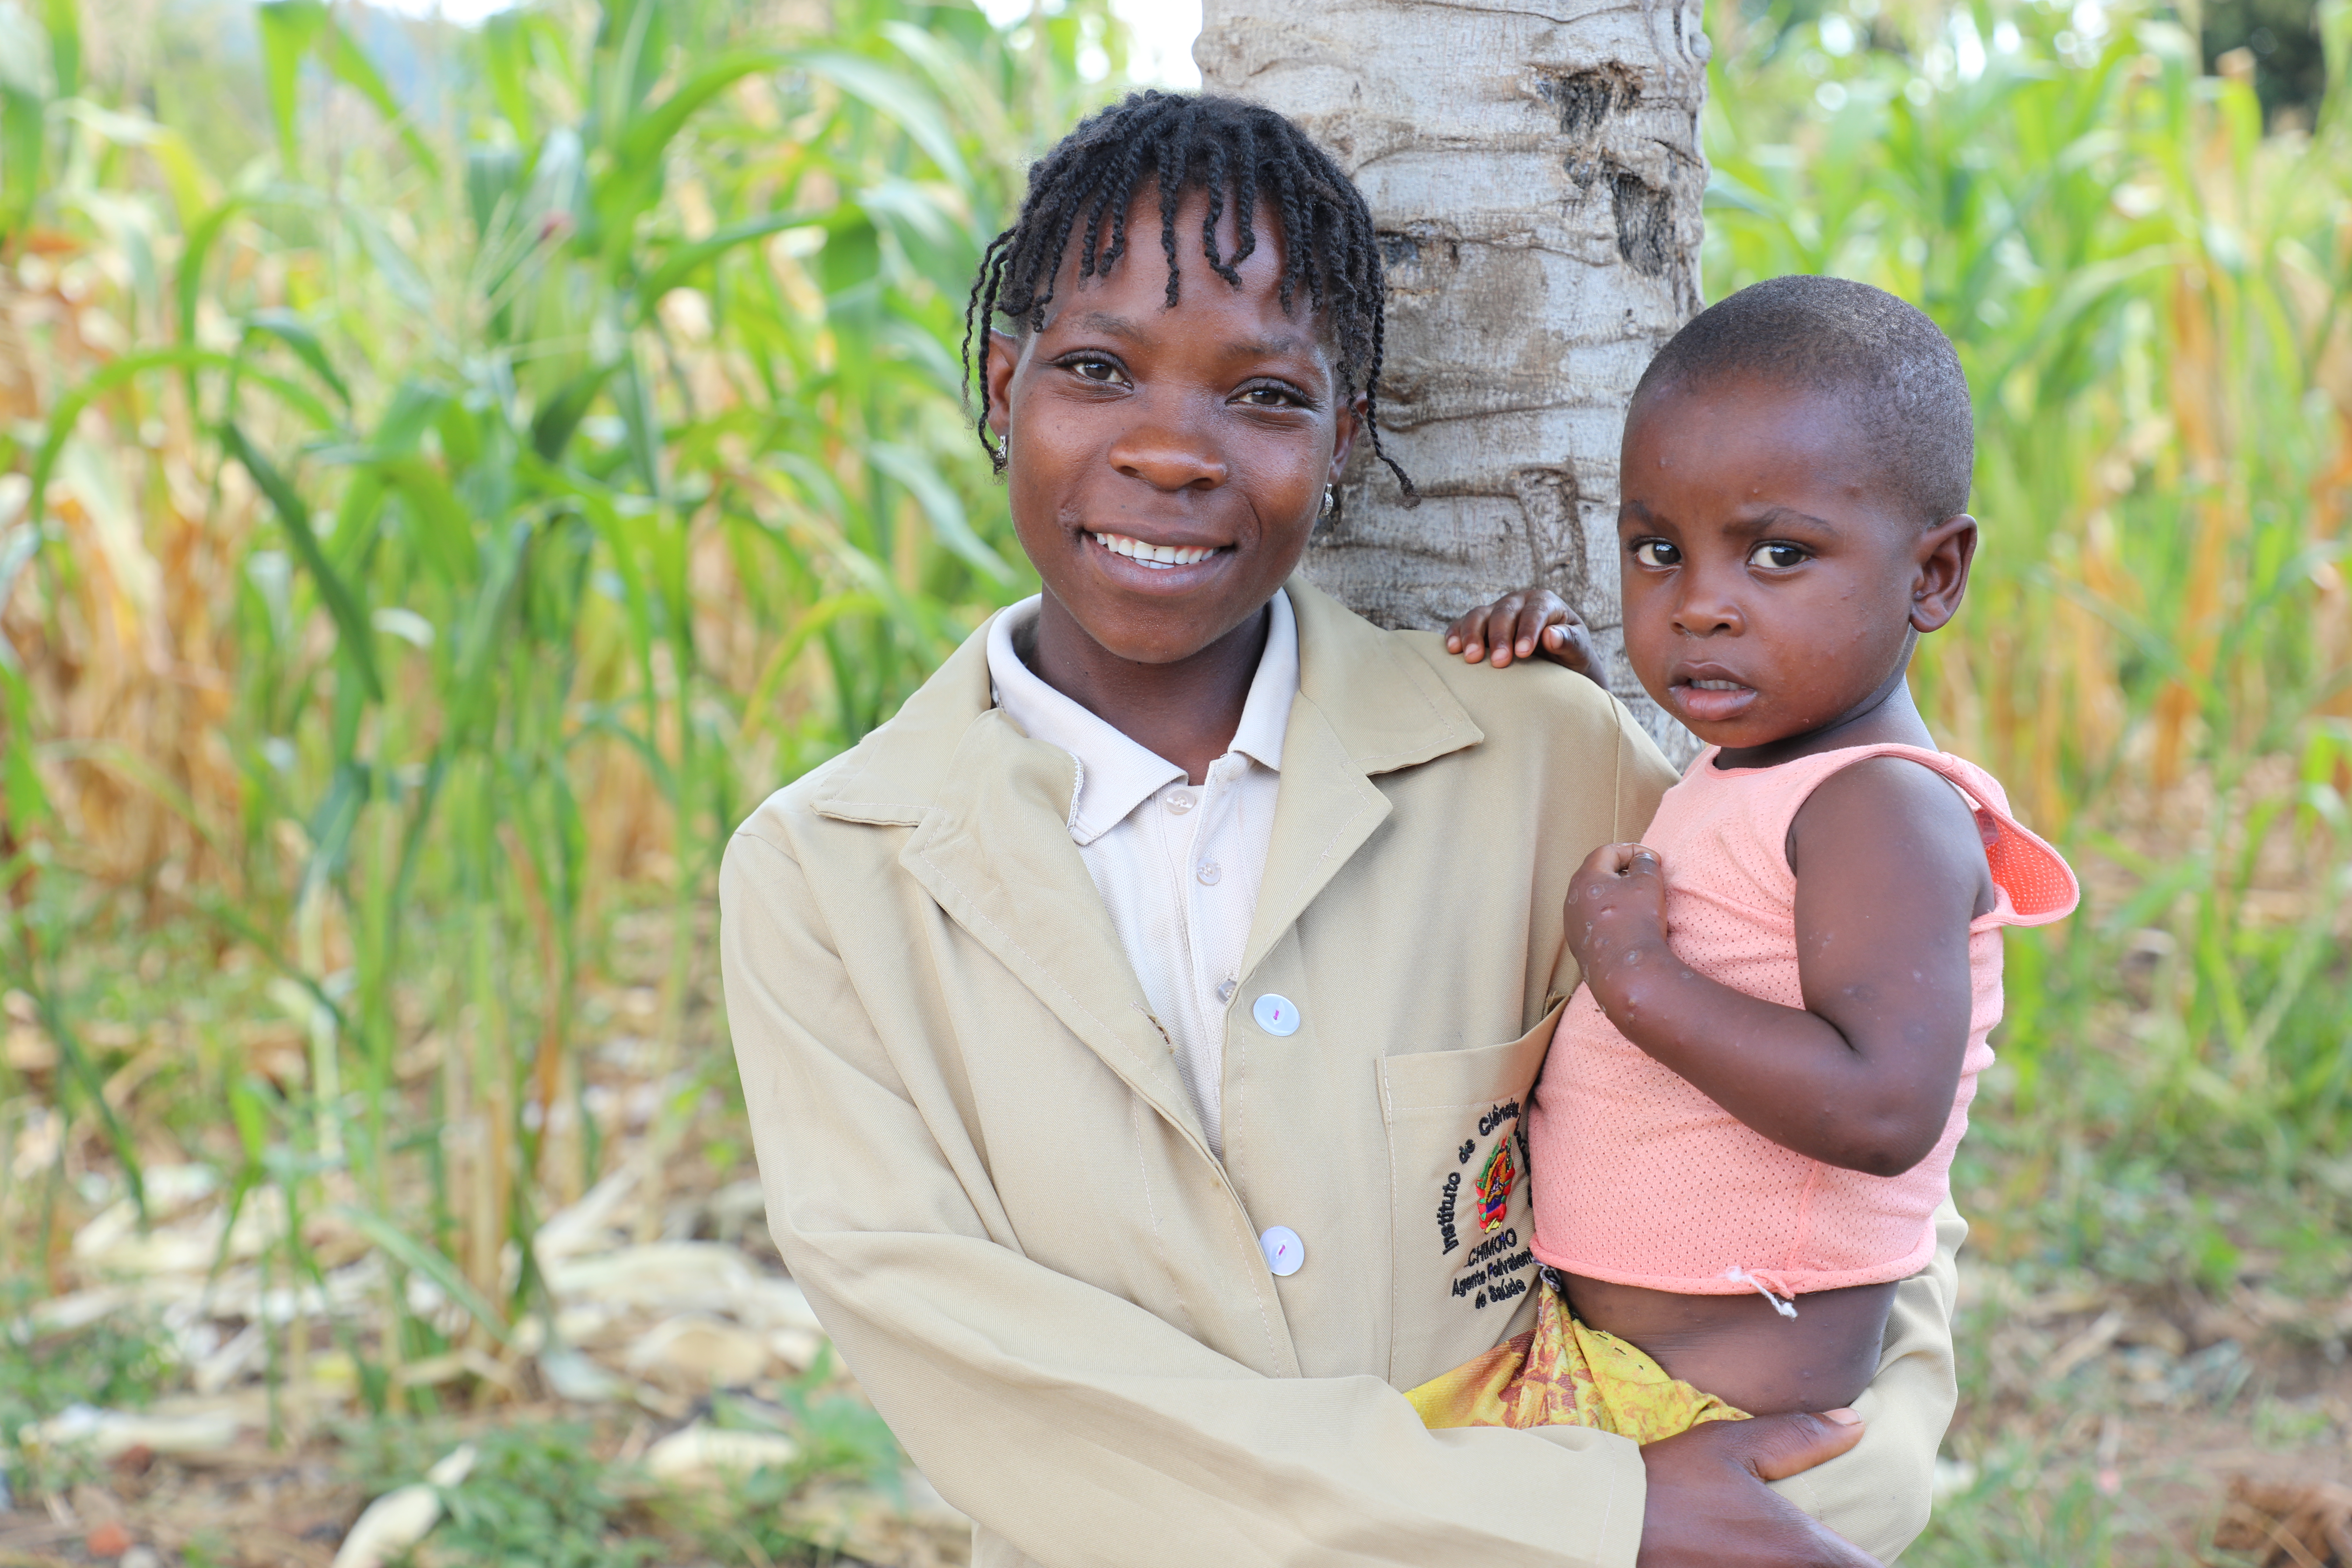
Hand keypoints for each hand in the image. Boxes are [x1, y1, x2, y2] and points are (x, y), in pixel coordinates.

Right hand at [1443, 588, 1596, 679]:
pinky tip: (1452, 649)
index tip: (1523, 653)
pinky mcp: (1480, 625)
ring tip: (1471, 659)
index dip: (1528, 630)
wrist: (1557, 664)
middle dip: (1499, 637)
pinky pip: (1462, 625)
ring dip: (1472, 635)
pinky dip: (1456, 634)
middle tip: (1499, 663)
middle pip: (1504, 612)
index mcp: (1545, 602)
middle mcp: (1518, 602)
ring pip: (1479, 615)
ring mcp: (1496, 612)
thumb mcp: (1578, 650)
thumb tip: (1551, 636)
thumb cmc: (1570, 655)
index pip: (1535, 612)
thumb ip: (1569, 641)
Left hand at [1564, 842, 1669, 1001]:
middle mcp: (1571, 898)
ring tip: (1639, 899)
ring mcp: (1571, 922)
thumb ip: (1644, 864)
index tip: (1653, 860)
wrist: (1625, 971)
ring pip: (1594, 898)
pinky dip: (1610, 913)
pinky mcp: (1577, 943)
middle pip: (1596, 872)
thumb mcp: (1648, 883)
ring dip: (1616, 893)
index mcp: (1584, 878)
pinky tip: (1627, 922)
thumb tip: (1641, 859)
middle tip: (1645, 875)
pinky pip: (1593, 919)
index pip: (1606, 851)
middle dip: (1622, 869)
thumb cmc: (1636, 922)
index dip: (1633, 850)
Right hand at [1637, 1411, 1875, 1566]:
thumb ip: (1800, 1436)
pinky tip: (1752, 1556)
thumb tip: (1856, 1425)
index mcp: (1800, 1550)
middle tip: (1828, 1543)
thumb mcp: (1732, 1445)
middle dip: (1842, 1560)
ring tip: (1790, 1548)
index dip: (1869, 1560)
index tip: (1860, 1543)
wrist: (1608, 1525)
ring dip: (1809, 1565)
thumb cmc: (1672, 1482)